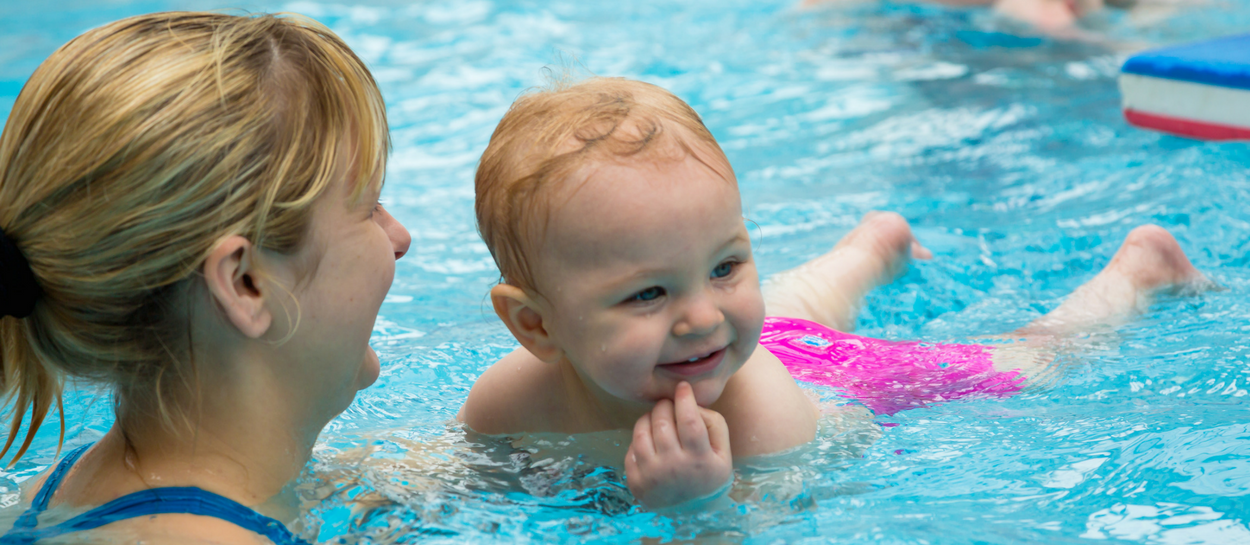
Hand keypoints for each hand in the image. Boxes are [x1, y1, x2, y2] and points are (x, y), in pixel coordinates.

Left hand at [624, 381, 732, 508]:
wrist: (692, 512)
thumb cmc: (709, 474)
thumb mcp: (723, 452)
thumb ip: (713, 423)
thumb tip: (690, 403)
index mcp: (699, 460)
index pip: (690, 421)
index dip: (685, 399)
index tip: (682, 387)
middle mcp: (674, 468)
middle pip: (663, 422)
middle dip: (665, 405)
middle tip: (669, 403)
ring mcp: (652, 476)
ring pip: (642, 432)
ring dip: (649, 417)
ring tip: (657, 417)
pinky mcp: (636, 482)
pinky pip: (631, 448)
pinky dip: (639, 437)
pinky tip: (650, 438)